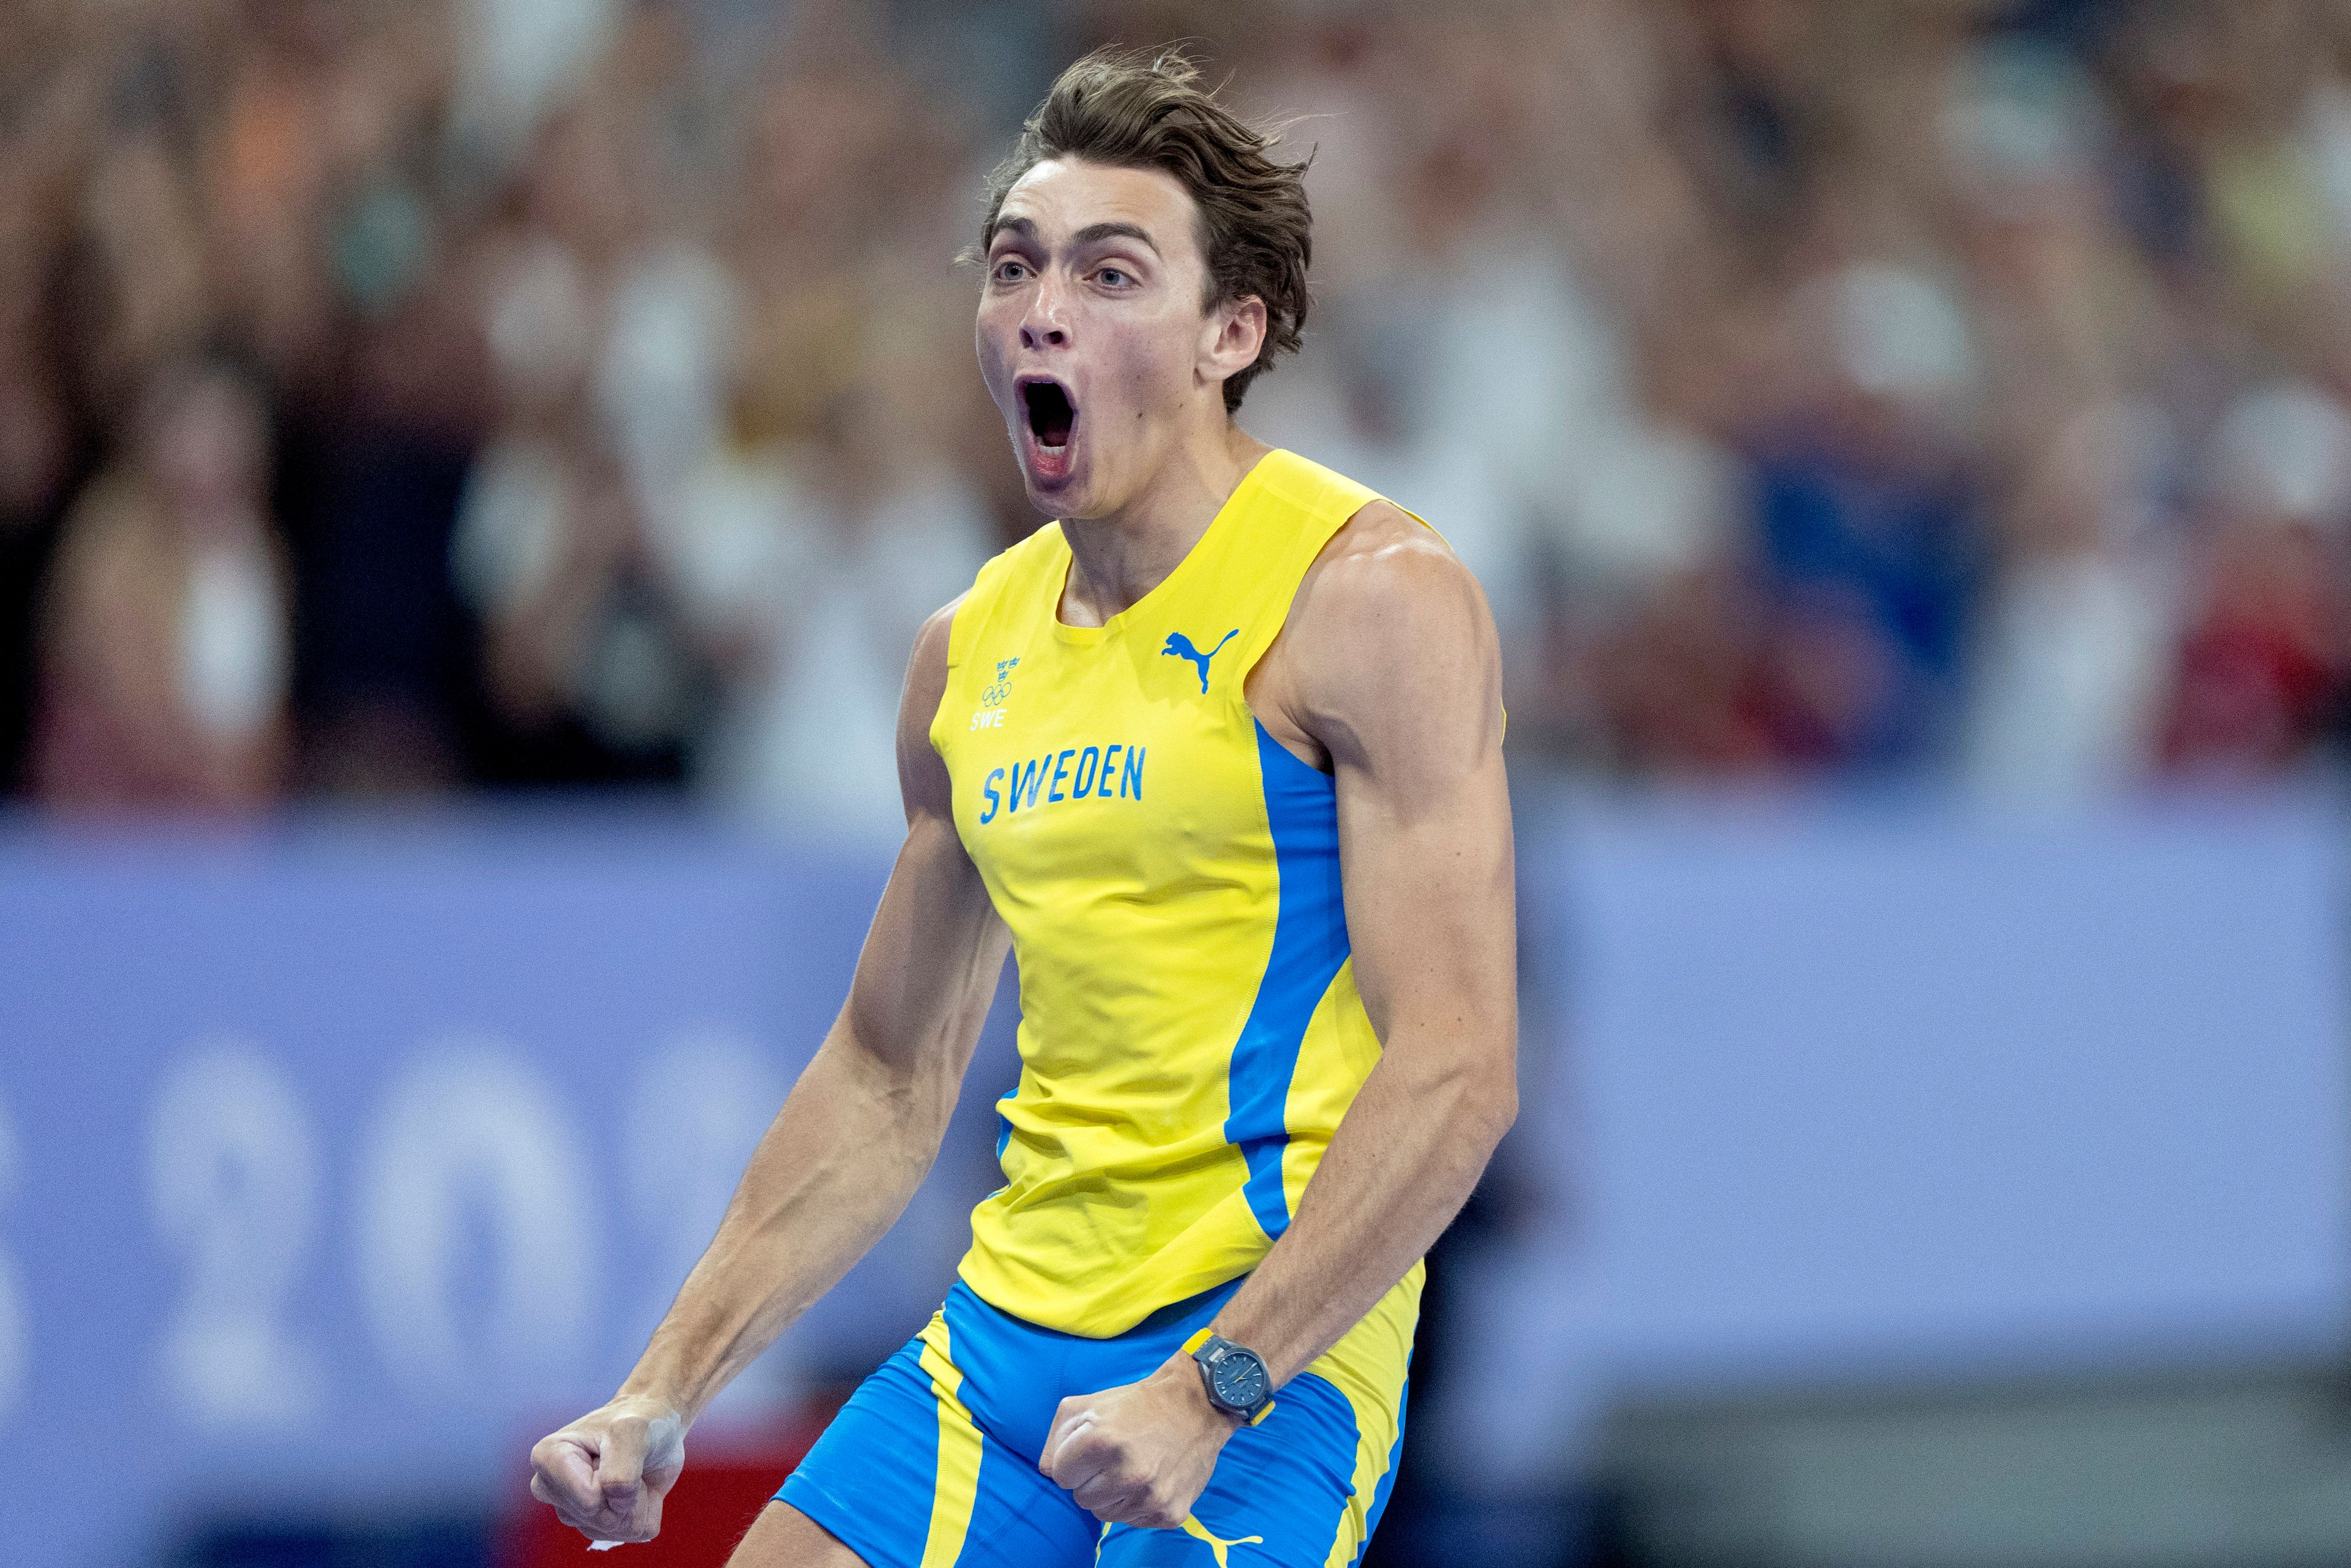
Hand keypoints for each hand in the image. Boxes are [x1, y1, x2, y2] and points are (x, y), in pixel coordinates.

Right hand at [529, 1395, 687, 1544]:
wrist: (657, 1427)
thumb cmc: (640, 1420)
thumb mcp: (633, 1431)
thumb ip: (620, 1469)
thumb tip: (615, 1505)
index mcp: (548, 1458)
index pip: (588, 1499)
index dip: (614, 1481)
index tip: (615, 1450)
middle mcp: (552, 1488)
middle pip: (598, 1518)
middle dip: (627, 1494)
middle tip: (631, 1461)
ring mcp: (573, 1510)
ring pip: (615, 1529)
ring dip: (638, 1502)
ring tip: (634, 1471)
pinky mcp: (597, 1523)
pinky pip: (631, 1534)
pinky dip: (647, 1510)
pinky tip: (640, 1487)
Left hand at [1039, 1354, 1239, 1529]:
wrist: (1197, 1406)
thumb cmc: (1135, 1404)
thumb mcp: (1085, 1405)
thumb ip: (1055, 1440)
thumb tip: (1048, 1473)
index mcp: (1100, 1442)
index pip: (1060, 1476)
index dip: (1074, 1460)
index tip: (1094, 1447)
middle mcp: (1127, 1473)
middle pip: (1082, 1499)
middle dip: (1092, 1479)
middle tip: (1116, 1456)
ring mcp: (1151, 1497)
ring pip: (1106, 1515)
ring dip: (1113, 1495)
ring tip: (1134, 1466)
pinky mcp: (1171, 1513)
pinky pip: (1134, 1522)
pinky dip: (1138, 1504)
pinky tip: (1152, 1478)